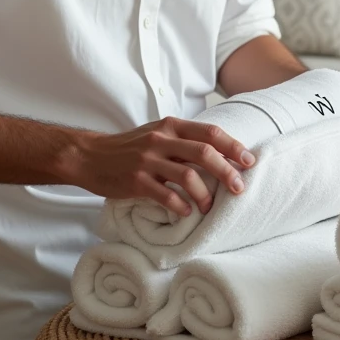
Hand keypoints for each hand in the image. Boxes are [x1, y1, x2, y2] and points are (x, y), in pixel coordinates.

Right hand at [66, 117, 254, 217]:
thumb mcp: (157, 133)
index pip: (210, 132)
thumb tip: (220, 152)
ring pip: (188, 176)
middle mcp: (161, 139)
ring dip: (205, 195)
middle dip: (227, 171)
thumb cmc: (130, 147)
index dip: (233, 146)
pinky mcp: (136, 181)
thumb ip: (184, 139)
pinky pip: (166, 196)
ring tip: (209, 207)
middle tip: (239, 188)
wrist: (90, 156)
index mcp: (170, 126)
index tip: (249, 160)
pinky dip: (181, 206)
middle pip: (205, 153)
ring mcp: (148, 160)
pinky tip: (186, 213)